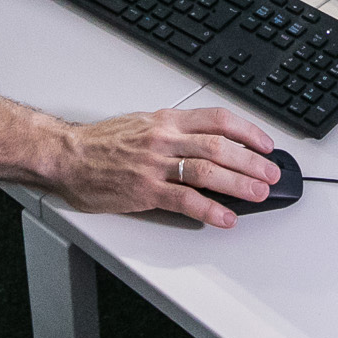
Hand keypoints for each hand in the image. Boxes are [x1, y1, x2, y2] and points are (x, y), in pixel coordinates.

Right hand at [54, 105, 281, 226]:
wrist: (67, 155)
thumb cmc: (102, 142)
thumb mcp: (143, 123)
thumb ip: (175, 131)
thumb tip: (210, 143)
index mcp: (167, 120)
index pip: (218, 119)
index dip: (248, 132)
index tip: (265, 144)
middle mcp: (164, 139)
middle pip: (220, 146)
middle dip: (252, 161)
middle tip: (271, 173)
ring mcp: (155, 165)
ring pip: (207, 171)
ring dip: (238, 183)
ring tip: (258, 193)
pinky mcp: (145, 190)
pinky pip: (184, 200)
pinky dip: (209, 209)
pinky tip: (225, 217)